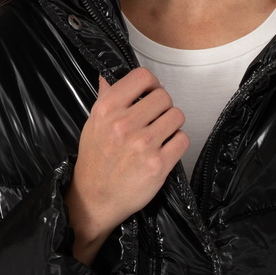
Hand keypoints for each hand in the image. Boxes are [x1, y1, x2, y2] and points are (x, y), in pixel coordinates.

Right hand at [65, 69, 188, 263]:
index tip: (151, 93)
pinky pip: (182, 139)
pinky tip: (165, 149)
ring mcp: (142, 145)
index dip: (152, 83)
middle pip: (164, 97)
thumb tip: (107, 75)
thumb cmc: (95, 162)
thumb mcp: (93, 125)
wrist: (95, 199)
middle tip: (156, 120)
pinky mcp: (158, 164)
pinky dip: (177, 143)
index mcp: (106, 110)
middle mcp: (124, 125)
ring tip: (160, 135)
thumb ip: (105, 98)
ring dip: (172, 125)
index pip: (142, 77)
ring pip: (177, 116)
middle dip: (163, 107)